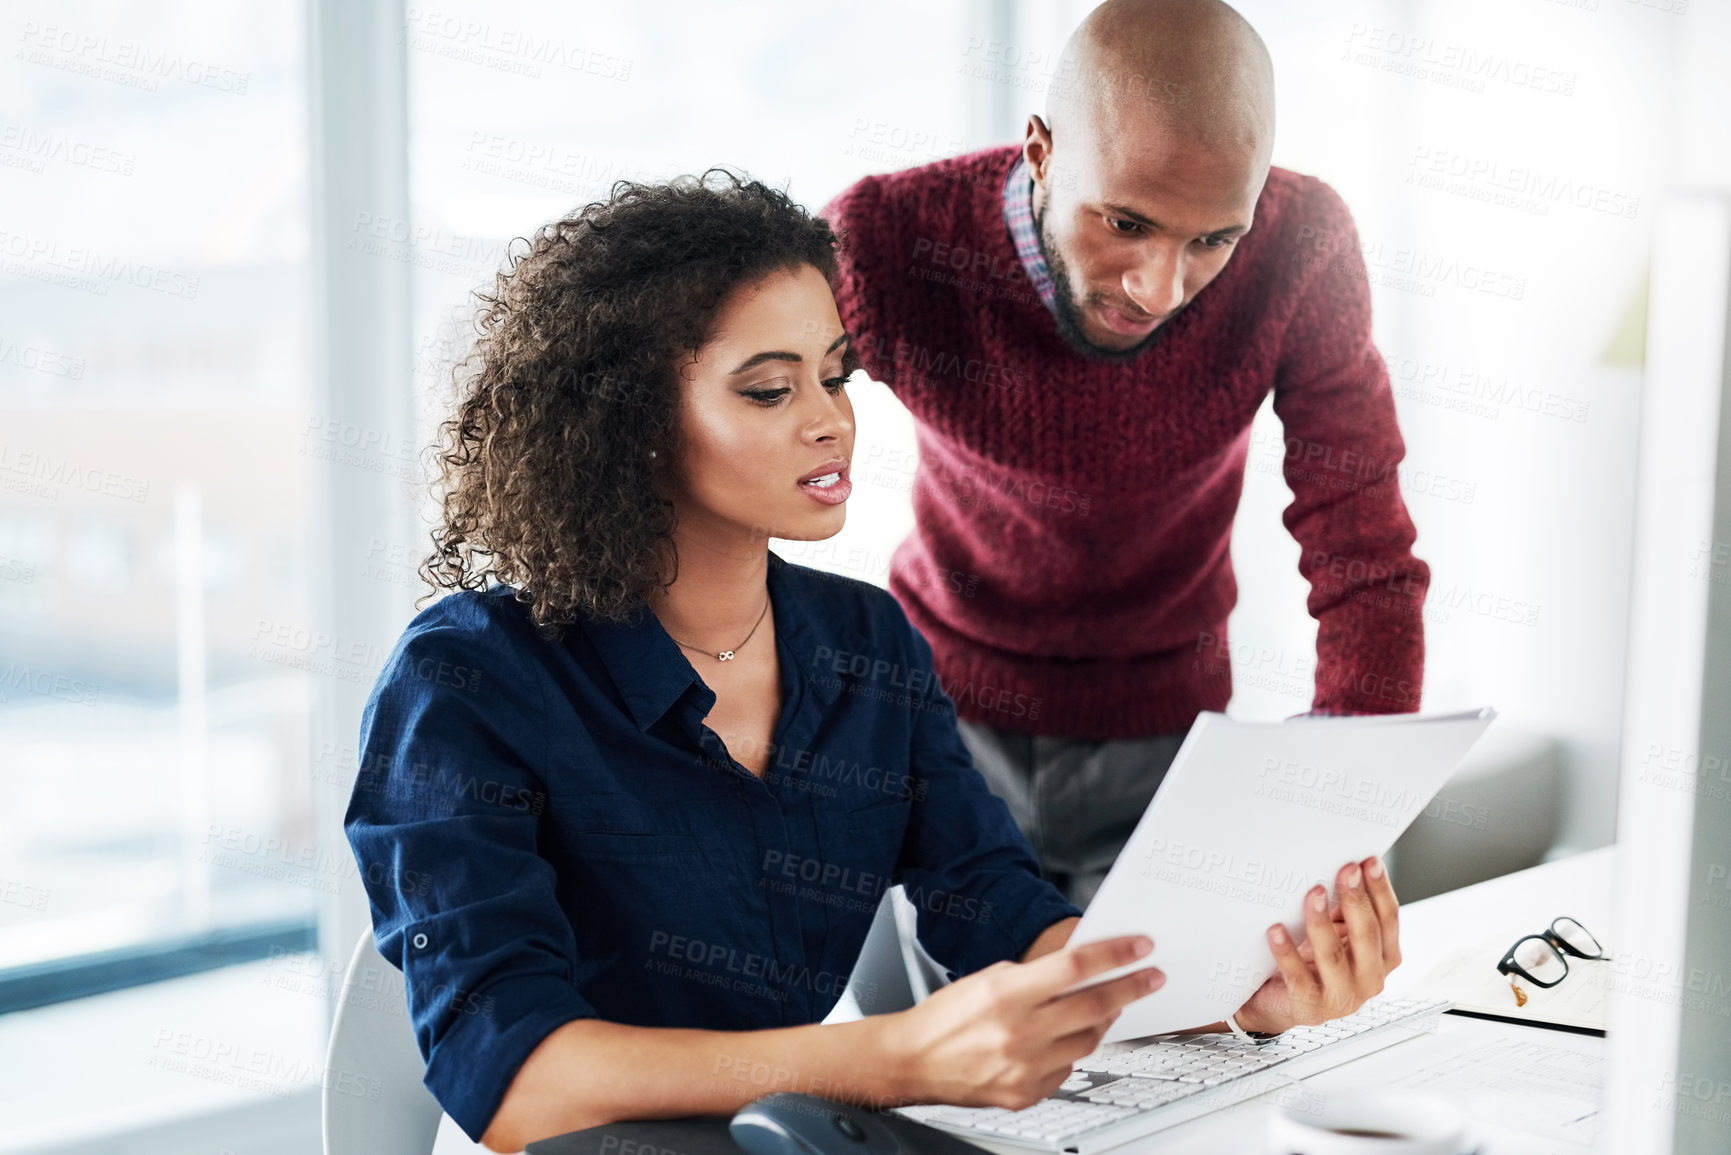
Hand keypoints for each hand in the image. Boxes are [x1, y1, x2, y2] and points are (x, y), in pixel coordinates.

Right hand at [885, 935, 1164, 1108]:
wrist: (911, 1061)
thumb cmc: (945, 1016)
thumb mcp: (988, 978)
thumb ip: (1035, 976)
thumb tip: (1081, 969)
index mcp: (1006, 994)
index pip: (1075, 968)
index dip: (1115, 955)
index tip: (1141, 947)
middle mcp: (1018, 1033)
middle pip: (1093, 1006)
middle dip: (1131, 988)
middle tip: (1153, 976)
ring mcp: (1024, 1067)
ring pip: (1088, 1041)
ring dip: (1106, 1020)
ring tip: (1114, 1004)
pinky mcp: (1026, 1093)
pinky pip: (1067, 1069)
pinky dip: (1073, 1051)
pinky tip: (1069, 1037)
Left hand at [1233, 855, 1400, 1033]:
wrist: (1280, 1001)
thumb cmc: (1312, 962)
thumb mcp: (1336, 934)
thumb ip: (1345, 910)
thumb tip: (1344, 870)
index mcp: (1383, 958)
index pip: (1389, 920)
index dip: (1380, 890)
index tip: (1369, 862)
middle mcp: (1370, 979)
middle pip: (1367, 935)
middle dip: (1356, 900)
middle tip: (1346, 870)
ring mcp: (1342, 996)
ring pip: (1334, 955)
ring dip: (1322, 921)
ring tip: (1313, 894)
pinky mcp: (1310, 1007)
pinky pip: (1298, 976)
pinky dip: (1287, 952)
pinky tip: (1276, 930)